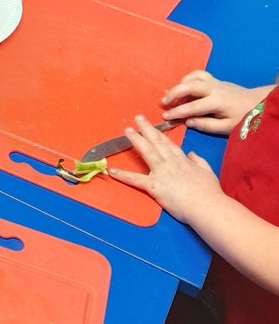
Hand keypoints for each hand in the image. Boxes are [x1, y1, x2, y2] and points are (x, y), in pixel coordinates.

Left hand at [107, 115, 222, 224]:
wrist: (208, 206)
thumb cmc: (210, 192)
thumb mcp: (207, 172)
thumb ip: (198, 161)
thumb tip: (192, 154)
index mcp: (183, 161)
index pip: (169, 144)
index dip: (160, 135)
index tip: (153, 126)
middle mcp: (171, 163)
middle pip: (157, 142)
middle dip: (146, 129)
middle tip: (137, 118)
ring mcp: (162, 172)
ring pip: (147, 152)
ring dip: (136, 140)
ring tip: (127, 131)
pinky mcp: (155, 186)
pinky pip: (136, 180)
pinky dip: (123, 175)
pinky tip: (112, 171)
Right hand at [160, 71, 268, 135]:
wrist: (256, 102)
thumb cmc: (241, 117)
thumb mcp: (226, 127)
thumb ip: (206, 125)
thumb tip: (188, 122)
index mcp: (217, 102)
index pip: (193, 106)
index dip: (177, 112)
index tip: (165, 116)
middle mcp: (214, 88)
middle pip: (190, 86)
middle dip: (173, 93)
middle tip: (163, 102)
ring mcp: (214, 81)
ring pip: (193, 77)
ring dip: (179, 84)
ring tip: (171, 95)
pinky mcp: (214, 79)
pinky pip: (198, 74)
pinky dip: (187, 78)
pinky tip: (182, 87)